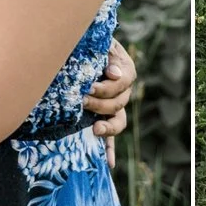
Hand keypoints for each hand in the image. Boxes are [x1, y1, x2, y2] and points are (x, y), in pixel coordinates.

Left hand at [84, 39, 135, 165]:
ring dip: (108, 126)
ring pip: (119, 121)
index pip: (124, 82)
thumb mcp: (100, 43)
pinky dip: (110, 149)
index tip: (90, 87)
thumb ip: (107, 54)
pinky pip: (111, 137)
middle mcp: (123, 91)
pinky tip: (109, 163)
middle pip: (119, 102)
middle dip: (100, 103)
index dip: (108, 86)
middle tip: (82, 100)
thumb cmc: (88, 44)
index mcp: (125, 70)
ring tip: (96, 129)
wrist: (80, 51)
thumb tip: (113, 73)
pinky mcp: (104, 118)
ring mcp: (115, 107)